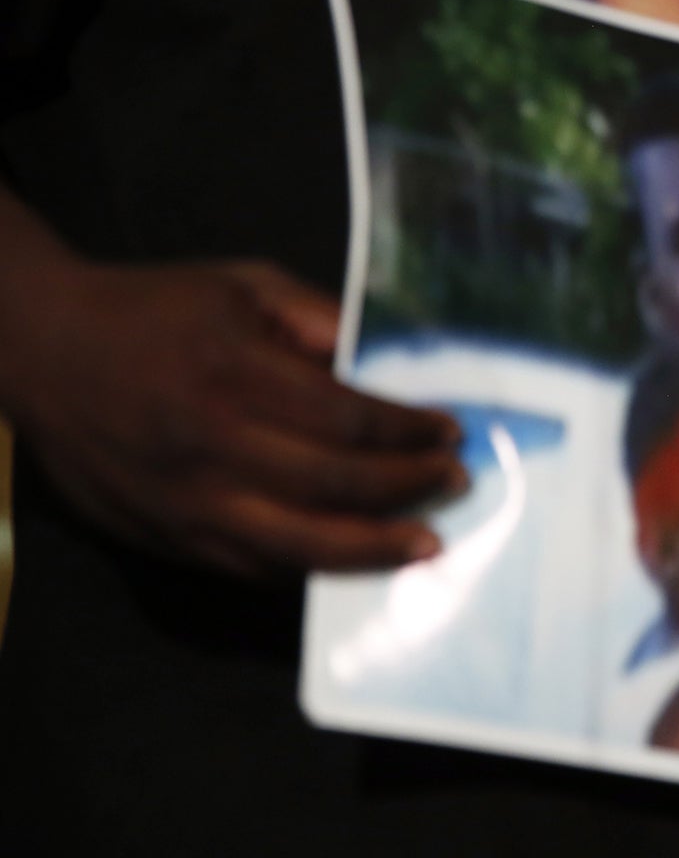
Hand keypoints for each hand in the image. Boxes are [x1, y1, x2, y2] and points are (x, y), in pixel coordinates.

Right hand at [7, 258, 464, 575]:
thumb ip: (321, 321)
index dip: (408, 430)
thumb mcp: (244, 287)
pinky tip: (356, 564)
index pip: (346, 418)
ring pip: (296, 547)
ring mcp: (185, 503)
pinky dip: (311, 571)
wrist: (39, 349)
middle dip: (407, 490)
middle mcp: (210, 447)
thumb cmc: (155, 310)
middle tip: (458, 483)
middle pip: (332, 486)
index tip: (453, 430)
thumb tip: (394, 361)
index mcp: (234, 375)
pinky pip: (252, 570)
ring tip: (427, 546)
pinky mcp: (165, 538)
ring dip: (372, 550)